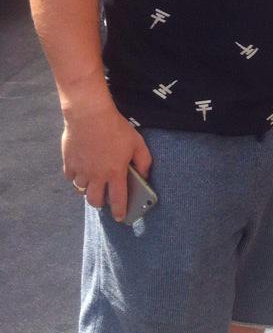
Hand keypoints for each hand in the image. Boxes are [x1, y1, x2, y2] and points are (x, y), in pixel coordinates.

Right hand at [62, 93, 151, 221]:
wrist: (89, 115)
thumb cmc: (116, 128)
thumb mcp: (137, 143)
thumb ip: (144, 161)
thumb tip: (144, 175)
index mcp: (115, 172)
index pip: (118, 199)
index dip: (120, 211)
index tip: (121, 218)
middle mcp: (96, 175)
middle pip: (95, 200)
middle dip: (100, 203)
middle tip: (104, 199)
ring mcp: (80, 170)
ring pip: (81, 190)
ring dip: (88, 190)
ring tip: (93, 184)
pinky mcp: (68, 162)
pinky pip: (70, 178)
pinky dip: (76, 178)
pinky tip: (81, 172)